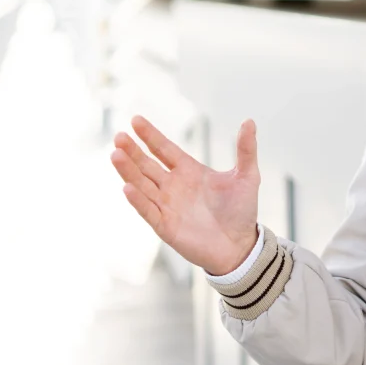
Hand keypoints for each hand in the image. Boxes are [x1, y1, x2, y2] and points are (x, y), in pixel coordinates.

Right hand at [110, 116, 260, 275]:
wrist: (241, 245)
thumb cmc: (242, 211)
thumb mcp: (247, 176)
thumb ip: (246, 149)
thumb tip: (250, 121)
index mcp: (189, 171)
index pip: (164, 149)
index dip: (150, 135)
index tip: (136, 119)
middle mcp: (174, 186)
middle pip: (147, 165)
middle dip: (133, 150)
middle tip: (119, 136)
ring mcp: (167, 205)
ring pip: (142, 184)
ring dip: (128, 171)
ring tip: (115, 154)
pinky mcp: (166, 226)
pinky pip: (148, 210)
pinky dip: (138, 200)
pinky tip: (127, 187)